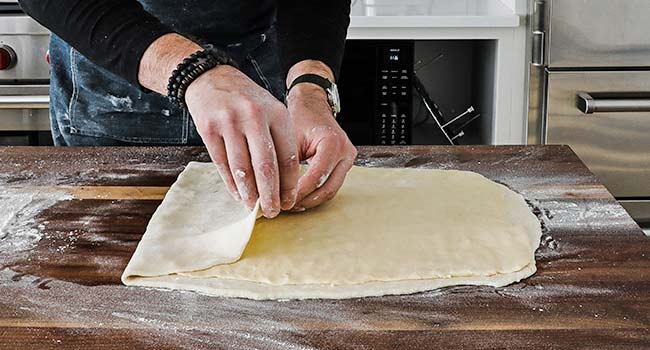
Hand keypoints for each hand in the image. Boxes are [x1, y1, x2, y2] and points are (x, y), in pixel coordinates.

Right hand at [185, 65, 299, 217]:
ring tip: (254, 207)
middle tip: (273, 213)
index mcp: (277, 113)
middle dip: (270, 194)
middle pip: (266, 166)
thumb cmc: (247, 101)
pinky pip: (221, 164)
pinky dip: (231, 183)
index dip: (289, 184)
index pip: (288, 156)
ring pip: (241, 168)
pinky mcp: (208, 129)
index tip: (290, 201)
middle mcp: (254, 117)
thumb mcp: (271, 111)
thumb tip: (285, 184)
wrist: (210, 78)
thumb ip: (279, 142)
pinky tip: (238, 194)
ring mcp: (229, 122)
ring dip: (249, 193)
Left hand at [287, 84, 357, 210]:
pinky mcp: (344, 165)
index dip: (299, 192)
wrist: (313, 106)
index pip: (317, 176)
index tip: (282, 200)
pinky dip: (316, 193)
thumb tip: (273, 191)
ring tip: (291, 205)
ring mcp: (348, 160)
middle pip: (327, 188)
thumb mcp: (289, 139)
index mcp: (333, 143)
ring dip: (311, 200)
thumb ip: (285, 165)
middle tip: (286, 207)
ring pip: (331, 190)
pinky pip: (331, 185)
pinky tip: (300, 197)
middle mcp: (345, 153)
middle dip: (306, 200)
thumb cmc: (300, 118)